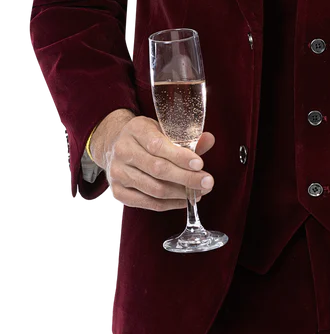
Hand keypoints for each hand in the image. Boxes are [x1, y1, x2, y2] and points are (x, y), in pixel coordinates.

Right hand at [97, 115, 215, 210]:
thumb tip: (209, 140)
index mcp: (135, 130)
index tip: (200, 164)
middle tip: (207, 182)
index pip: (158, 145)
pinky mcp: (118, 191)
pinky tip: (183, 200)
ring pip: (154, 188)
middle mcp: (123, 151)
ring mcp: (118, 173)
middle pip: (158, 169)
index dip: (180, 157)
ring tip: (199, 192)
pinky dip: (169, 204)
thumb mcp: (162, 129)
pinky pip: (148, 202)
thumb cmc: (145, 137)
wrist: (115, 145)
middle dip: (186, 178)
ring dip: (180, 193)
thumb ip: (185, 137)